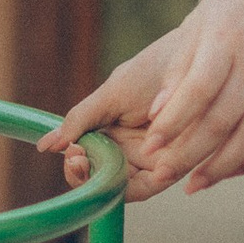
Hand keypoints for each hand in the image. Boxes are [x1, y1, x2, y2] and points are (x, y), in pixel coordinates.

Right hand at [40, 20, 197, 197]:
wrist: (198, 55)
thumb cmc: (153, 69)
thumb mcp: (112, 94)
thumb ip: (80, 120)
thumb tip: (46, 145)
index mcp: (111, 135)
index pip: (88, 165)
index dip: (77, 169)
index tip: (70, 154)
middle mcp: (131, 151)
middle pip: (103, 182)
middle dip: (87, 178)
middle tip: (77, 160)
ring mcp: (154, 159)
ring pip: (125, 187)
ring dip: (107, 183)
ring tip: (95, 162)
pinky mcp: (178, 163)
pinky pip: (155, 183)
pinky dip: (143, 183)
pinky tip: (131, 169)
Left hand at [44, 0, 243, 203]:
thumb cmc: (241, 12)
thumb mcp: (204, 24)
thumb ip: (180, 68)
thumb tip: (156, 114)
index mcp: (227, 40)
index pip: (199, 89)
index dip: (174, 122)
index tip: (149, 147)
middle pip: (222, 119)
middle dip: (189, 154)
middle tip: (162, 175)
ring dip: (222, 166)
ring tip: (194, 184)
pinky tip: (231, 172)